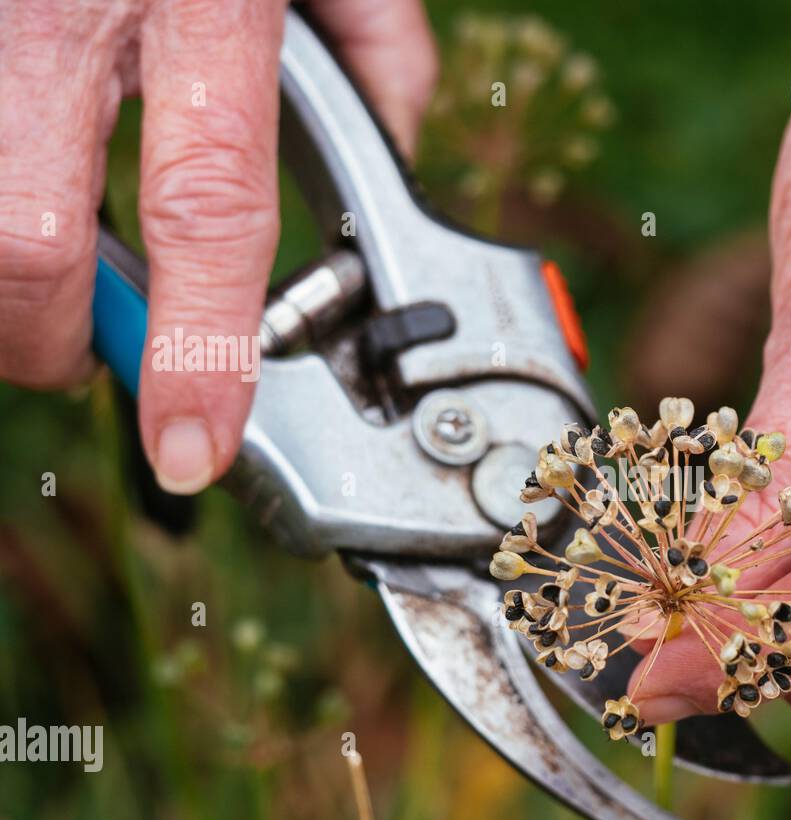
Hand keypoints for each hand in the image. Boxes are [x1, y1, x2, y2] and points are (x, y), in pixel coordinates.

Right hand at [0, 0, 435, 492]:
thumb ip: (375, 31)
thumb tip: (397, 138)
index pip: (203, 210)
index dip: (197, 351)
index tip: (192, 448)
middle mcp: (57, 4)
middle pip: (18, 238)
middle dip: (49, 341)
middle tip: (89, 363)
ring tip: (46, 278)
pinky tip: (18, 180)